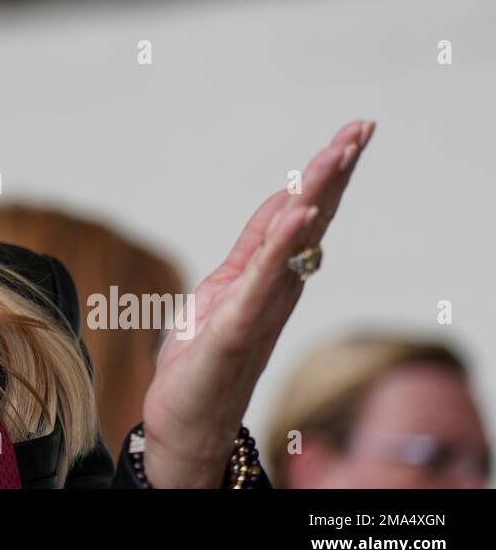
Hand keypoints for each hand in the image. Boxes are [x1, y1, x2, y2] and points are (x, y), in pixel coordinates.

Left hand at [141, 119, 375, 486]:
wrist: (186, 421)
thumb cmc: (204, 359)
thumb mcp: (224, 289)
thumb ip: (253, 250)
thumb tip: (282, 204)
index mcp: (270, 275)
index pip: (303, 213)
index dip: (324, 174)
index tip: (351, 134)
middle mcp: (276, 288)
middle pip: (312, 218)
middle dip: (335, 171)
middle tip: (363, 128)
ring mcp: (260, 306)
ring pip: (294, 240)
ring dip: (316, 194)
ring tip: (338, 152)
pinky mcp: (237, 326)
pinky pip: (262, 278)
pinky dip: (282, 244)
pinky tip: (298, 213)